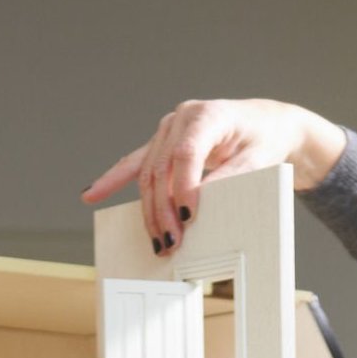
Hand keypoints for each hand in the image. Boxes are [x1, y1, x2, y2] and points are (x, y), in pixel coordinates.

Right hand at [81, 99, 348, 252]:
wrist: (265, 124)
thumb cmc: (263, 137)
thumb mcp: (258, 157)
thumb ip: (232, 176)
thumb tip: (203, 202)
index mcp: (207, 115)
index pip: (187, 153)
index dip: (184, 186)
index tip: (188, 216)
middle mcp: (181, 119)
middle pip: (162, 168)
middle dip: (164, 209)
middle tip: (171, 242)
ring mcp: (168, 131)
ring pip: (149, 174)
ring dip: (149, 210)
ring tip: (157, 241)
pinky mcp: (162, 145)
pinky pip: (135, 165)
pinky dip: (113, 181)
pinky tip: (92, 195)